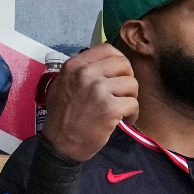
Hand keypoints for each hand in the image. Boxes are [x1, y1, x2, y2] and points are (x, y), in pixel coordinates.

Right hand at [41, 44, 138, 161]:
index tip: (119, 74)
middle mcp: (86, 74)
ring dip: (130, 98)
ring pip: (132, 84)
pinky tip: (124, 120)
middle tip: (122, 93)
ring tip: (121, 108)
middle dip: (127, 79)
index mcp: (75, 65)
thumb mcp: (62, 84)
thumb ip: (81, 71)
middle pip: (124, 65)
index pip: (107, 49)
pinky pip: (133, 104)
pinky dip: (132, 114)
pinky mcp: (110, 108)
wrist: (60, 144)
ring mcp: (98, 90)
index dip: (119, 61)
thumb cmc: (62, 116)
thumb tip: (103, 62)